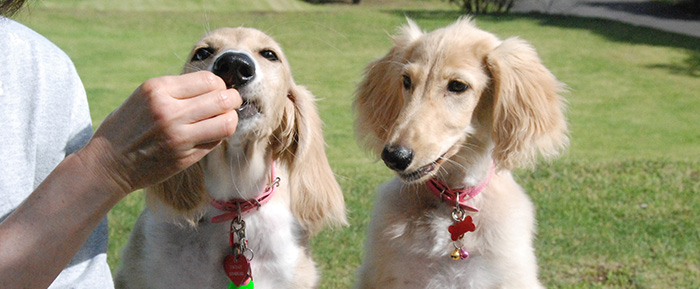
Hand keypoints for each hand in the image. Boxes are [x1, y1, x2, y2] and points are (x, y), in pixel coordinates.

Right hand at [78, 71, 240, 194]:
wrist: (108, 164)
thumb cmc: (127, 127)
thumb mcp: (144, 96)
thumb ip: (176, 90)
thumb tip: (214, 86)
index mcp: (158, 89)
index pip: (208, 80)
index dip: (220, 84)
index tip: (218, 90)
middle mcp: (169, 111)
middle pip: (222, 99)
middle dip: (233, 99)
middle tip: (231, 103)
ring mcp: (178, 136)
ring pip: (226, 122)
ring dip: (230, 119)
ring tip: (224, 119)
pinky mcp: (184, 158)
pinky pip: (215, 142)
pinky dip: (217, 136)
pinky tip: (209, 134)